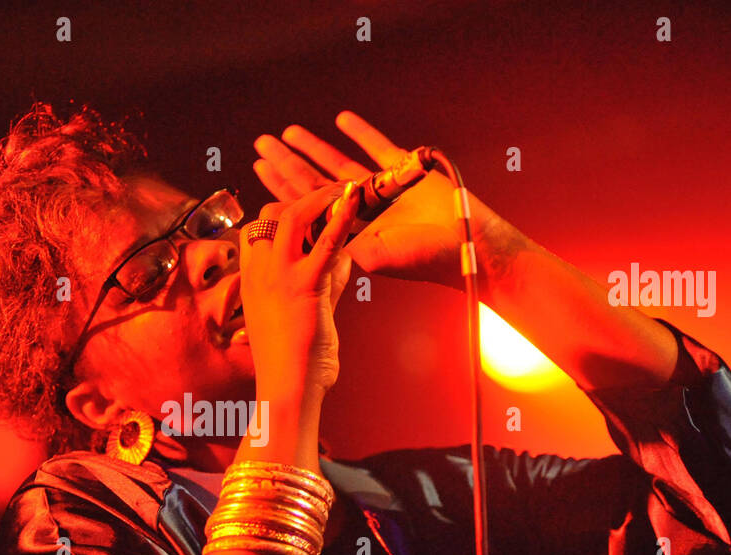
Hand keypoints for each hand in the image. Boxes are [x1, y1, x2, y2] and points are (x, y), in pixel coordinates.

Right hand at [239, 181, 361, 395]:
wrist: (286, 390)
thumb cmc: (294, 366)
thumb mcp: (308, 316)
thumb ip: (325, 284)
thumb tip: (343, 259)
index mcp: (252, 282)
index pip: (257, 232)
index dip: (282, 217)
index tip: (309, 215)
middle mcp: (259, 272)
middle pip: (271, 215)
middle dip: (301, 199)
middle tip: (332, 193)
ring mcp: (278, 276)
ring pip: (292, 216)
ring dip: (321, 197)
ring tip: (346, 188)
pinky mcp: (304, 285)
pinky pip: (324, 241)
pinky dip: (342, 215)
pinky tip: (356, 199)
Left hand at [252, 111, 501, 288]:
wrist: (471, 245)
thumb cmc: (426, 258)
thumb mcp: (377, 257)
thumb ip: (344, 245)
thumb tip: (310, 238)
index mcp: (350, 231)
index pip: (307, 208)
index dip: (283, 189)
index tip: (260, 171)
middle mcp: (361, 210)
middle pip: (316, 182)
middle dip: (288, 164)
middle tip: (262, 145)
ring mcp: (382, 190)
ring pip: (340, 164)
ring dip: (315, 147)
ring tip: (288, 132)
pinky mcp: (405, 172)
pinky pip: (379, 148)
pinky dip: (361, 133)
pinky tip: (342, 120)